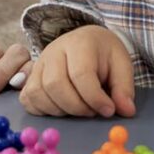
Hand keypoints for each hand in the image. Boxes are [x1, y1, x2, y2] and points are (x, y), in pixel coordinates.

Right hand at [19, 25, 135, 117]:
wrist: (85, 41)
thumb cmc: (104, 55)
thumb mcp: (122, 65)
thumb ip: (124, 88)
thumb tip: (126, 111)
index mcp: (79, 43)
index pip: (81, 74)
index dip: (94, 98)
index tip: (109, 110)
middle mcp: (53, 51)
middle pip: (55, 85)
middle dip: (76, 107)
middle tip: (92, 112)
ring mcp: (38, 64)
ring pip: (38, 93)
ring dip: (60, 110)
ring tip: (79, 109)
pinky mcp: (29, 77)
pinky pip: (27, 99)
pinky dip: (42, 110)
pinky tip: (61, 109)